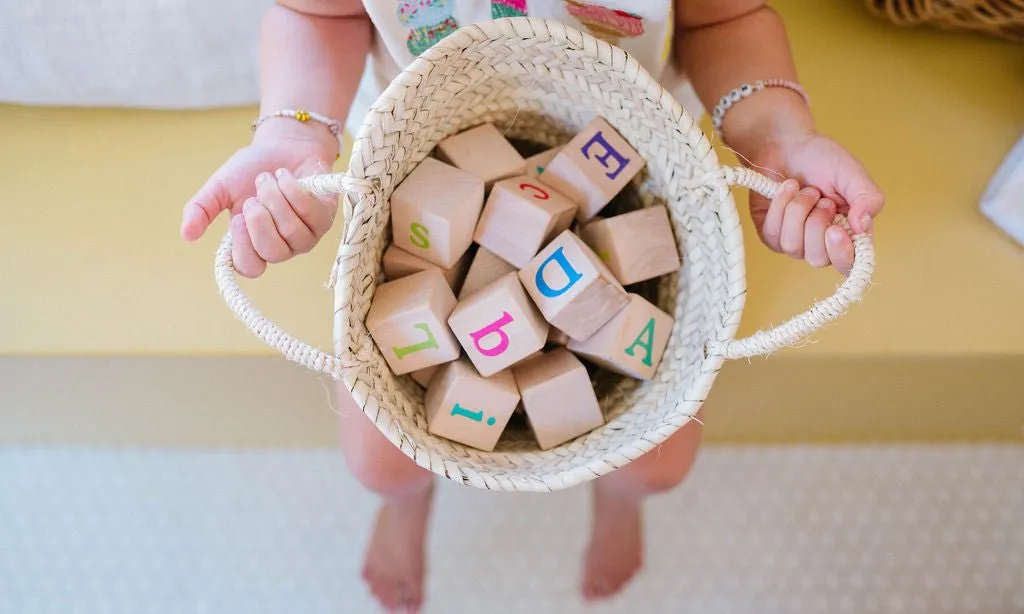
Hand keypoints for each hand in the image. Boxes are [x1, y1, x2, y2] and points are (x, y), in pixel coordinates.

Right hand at [180, 126, 338, 277]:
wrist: (284, 143)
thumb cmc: (253, 168)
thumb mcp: (220, 187)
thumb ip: (201, 209)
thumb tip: (186, 235)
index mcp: (253, 243)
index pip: (250, 268)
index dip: (243, 247)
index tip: (237, 217)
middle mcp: (281, 245)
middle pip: (273, 253)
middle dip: (260, 220)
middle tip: (253, 197)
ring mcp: (305, 235)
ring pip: (293, 233)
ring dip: (276, 200)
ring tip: (268, 179)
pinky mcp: (324, 219)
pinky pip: (310, 214)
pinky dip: (293, 190)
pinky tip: (285, 176)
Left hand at [747, 133, 883, 275]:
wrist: (786, 145)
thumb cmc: (822, 159)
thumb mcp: (853, 173)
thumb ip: (867, 198)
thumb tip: (863, 227)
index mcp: (848, 232)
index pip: (848, 264)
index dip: (841, 254)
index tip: (834, 230)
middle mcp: (821, 242)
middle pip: (818, 258)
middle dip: (816, 223)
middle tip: (820, 198)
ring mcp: (794, 241)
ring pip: (792, 246)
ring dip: (798, 210)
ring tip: (804, 190)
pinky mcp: (770, 234)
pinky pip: (772, 234)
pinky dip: (780, 207)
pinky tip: (786, 189)